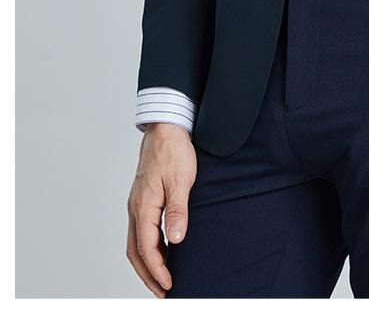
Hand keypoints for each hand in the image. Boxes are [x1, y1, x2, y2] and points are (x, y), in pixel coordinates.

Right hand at [126, 122, 196, 297]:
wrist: (166, 128)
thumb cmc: (174, 151)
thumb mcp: (181, 180)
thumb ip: (177, 211)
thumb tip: (175, 240)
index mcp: (143, 205)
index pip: (146, 248)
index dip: (157, 270)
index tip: (169, 285)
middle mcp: (135, 207)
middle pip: (135, 252)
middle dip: (148, 275)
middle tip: (163, 293)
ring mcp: (136, 203)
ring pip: (135, 243)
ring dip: (146, 263)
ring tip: (162, 279)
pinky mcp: (142, 199)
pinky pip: (140, 231)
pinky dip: (148, 248)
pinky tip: (163, 251)